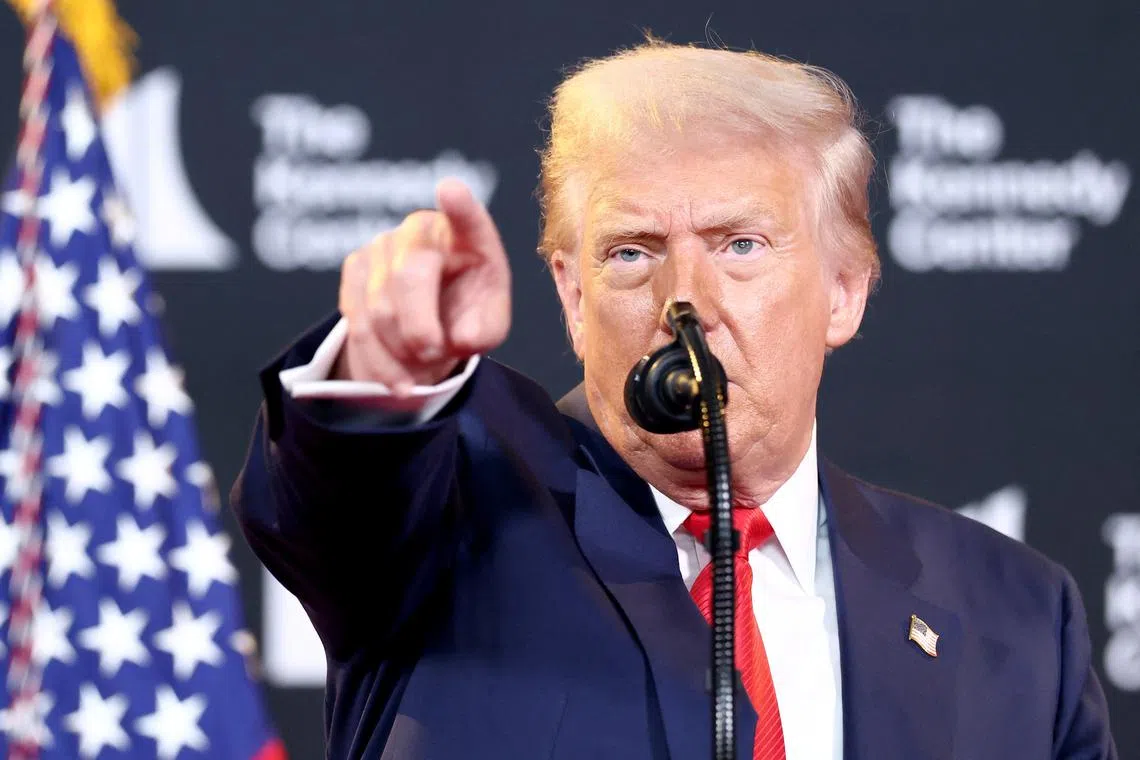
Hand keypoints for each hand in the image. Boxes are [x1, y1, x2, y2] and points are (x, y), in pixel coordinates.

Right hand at [334, 179, 510, 392]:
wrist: (431, 326)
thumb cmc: (468, 317)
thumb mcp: (487, 327)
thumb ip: (484, 331)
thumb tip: (461, 337)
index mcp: (469, 237)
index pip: (467, 218)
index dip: (460, 206)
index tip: (450, 191)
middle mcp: (424, 230)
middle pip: (409, 276)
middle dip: (419, 327)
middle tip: (433, 356)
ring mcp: (384, 243)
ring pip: (378, 307)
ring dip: (399, 350)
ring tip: (420, 370)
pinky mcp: (355, 266)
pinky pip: (356, 321)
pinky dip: (378, 360)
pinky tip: (397, 377)